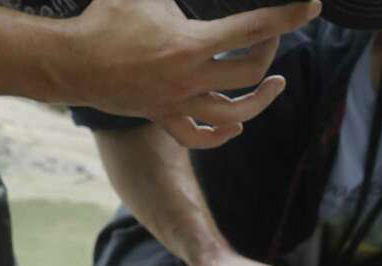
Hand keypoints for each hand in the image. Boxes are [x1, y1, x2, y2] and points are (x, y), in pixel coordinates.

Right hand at [63, 0, 320, 147]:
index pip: (254, 28)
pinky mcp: (162, 116)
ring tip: (274, 85)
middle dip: (271, 49)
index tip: (310, 8)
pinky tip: (235, 126)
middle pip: (251, 72)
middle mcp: (190, 78)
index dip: (288, 17)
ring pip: (233, 114)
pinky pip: (198, 137)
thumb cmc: (104, 19)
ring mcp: (177, 102)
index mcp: (192, 43)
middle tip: (272, 34)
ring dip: (259, 100)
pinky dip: (220, 134)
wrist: (71, 62)